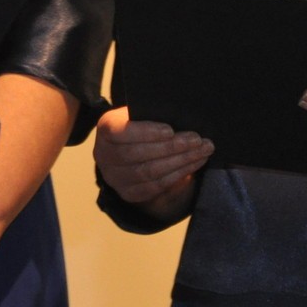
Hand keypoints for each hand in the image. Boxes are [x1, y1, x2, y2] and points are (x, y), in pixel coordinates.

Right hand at [93, 105, 212, 212]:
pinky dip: (179, 174)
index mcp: (105, 129)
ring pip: (150, 172)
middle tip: (197, 140)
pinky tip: (194, 163)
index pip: (120, 132)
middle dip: (171, 148)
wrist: (132, 150)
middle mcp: (104, 155)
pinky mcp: (129, 193)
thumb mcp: (140, 113)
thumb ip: (153, 114)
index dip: (145, 132)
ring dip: (181, 161)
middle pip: (138, 154)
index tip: (170, 130)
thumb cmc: (141, 124)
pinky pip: (156, 186)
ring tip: (202, 151)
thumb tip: (181, 115)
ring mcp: (115, 178)